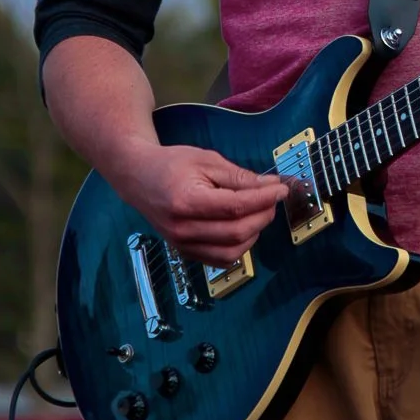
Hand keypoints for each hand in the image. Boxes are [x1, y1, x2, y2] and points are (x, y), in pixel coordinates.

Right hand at [123, 143, 288, 266]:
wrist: (138, 177)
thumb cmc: (171, 164)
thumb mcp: (207, 160)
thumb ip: (239, 176)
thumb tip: (270, 186)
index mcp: (186, 201)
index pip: (235, 207)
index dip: (264, 199)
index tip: (281, 188)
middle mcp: (182, 229)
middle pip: (236, 232)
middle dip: (263, 215)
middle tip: (273, 198)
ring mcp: (182, 244)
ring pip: (232, 251)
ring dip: (255, 232)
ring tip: (260, 211)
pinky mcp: (185, 252)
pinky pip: (220, 259)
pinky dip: (239, 246)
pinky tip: (245, 227)